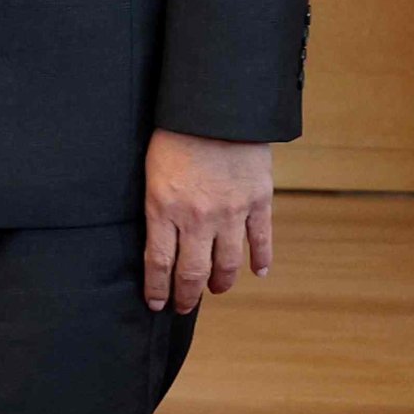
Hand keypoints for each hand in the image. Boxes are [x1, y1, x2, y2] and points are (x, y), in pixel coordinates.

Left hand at [142, 129, 274, 313]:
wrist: (217, 107)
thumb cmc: (176, 133)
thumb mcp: (152, 171)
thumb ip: (157, 206)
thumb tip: (159, 237)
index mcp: (164, 209)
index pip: (159, 263)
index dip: (158, 289)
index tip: (157, 304)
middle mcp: (197, 218)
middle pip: (192, 272)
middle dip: (187, 295)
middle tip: (184, 306)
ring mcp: (231, 212)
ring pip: (227, 263)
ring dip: (221, 283)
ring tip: (216, 290)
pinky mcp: (258, 200)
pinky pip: (261, 239)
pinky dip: (261, 259)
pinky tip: (258, 272)